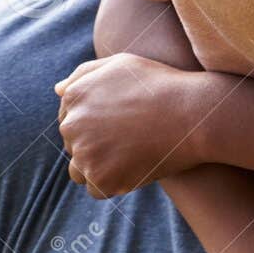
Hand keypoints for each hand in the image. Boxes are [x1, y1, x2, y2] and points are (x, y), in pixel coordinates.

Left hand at [55, 55, 223, 196]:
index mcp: (74, 96)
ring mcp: (86, 154)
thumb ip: (86, 74)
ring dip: (99, 166)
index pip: (70, 118)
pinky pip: (96, 188)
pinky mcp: (102, 179)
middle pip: (74, 144)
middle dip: (97, 144)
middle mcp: (72, 125)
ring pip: (80, 169)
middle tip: (134, 138)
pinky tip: (136, 169)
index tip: (125, 122)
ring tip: (133, 155)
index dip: (98, 122)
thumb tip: (58, 90)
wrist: (195, 114)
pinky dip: (113, 183)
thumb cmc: (164, 85)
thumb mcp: (124, 64)